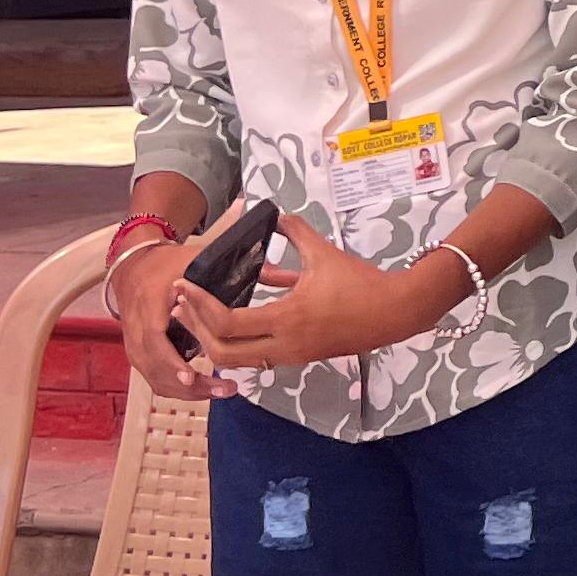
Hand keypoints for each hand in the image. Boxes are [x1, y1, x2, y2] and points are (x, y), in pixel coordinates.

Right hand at [111, 238, 224, 405]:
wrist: (135, 265)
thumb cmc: (169, 263)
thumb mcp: (196, 260)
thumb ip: (232, 269)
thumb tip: (274, 273)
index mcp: (150, 301)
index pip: (153, 337)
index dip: (171, 361)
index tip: (192, 376)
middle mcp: (136, 325)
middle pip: (154, 366)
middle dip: (188, 386)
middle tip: (224, 390)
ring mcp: (133, 342)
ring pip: (153, 377)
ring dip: (185, 391)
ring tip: (220, 391)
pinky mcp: (138, 352)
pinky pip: (153, 376)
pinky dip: (176, 386)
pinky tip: (202, 388)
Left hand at [175, 215, 449, 375]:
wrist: (395, 311)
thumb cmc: (361, 282)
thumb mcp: (324, 253)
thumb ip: (295, 232)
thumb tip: (274, 214)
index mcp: (288, 317)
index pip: (228, 323)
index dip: (200, 306)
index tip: (184, 286)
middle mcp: (285, 344)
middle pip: (222, 353)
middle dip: (196, 330)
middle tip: (181, 305)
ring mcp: (291, 356)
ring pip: (236, 361)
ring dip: (212, 341)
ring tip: (197, 316)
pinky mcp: (298, 358)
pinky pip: (255, 358)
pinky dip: (235, 345)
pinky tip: (229, 323)